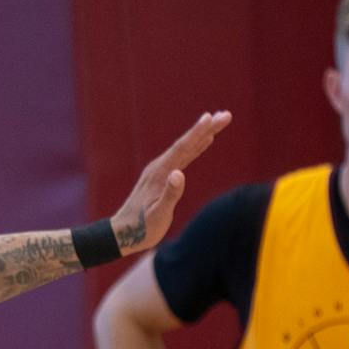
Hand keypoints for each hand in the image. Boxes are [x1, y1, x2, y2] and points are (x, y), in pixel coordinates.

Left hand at [111, 111, 232, 252]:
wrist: (122, 233)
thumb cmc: (141, 228)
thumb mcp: (158, 214)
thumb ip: (170, 194)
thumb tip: (179, 173)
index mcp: (160, 173)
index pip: (182, 148)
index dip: (197, 132)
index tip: (211, 117)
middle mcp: (159, 167)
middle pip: (186, 143)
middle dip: (207, 128)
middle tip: (227, 115)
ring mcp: (160, 171)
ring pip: (186, 148)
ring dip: (203, 134)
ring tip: (219, 121)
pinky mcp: (162, 177)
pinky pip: (183, 157)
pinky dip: (196, 147)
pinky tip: (205, 141)